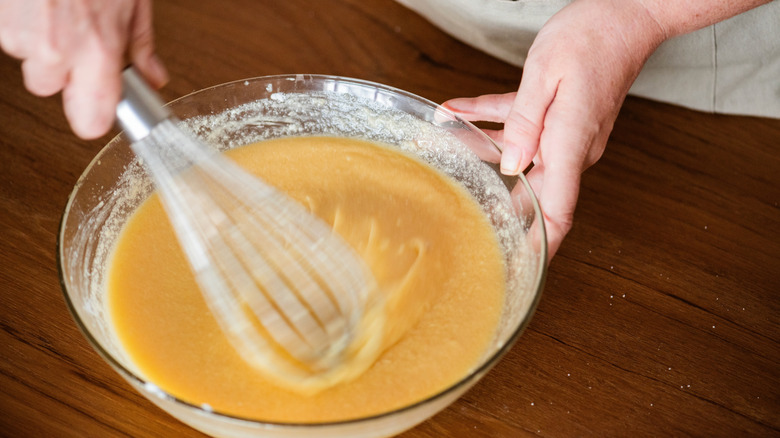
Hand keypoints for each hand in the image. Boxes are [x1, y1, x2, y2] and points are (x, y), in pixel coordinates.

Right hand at [0, 0, 167, 138]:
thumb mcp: (132, 0)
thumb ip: (139, 45)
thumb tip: (153, 78)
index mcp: (96, 50)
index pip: (89, 123)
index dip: (93, 115)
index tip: (99, 103)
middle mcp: (54, 50)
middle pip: (50, 88)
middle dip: (62, 68)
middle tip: (75, 32)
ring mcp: (18, 35)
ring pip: (27, 58)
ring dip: (39, 39)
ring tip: (55, 7)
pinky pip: (8, 34)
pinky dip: (20, 19)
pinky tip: (37, 0)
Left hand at [443, 0, 665, 260]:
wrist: (627, 12)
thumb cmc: (593, 37)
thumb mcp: (547, 75)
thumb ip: (523, 123)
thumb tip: (510, 167)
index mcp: (570, 145)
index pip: (557, 213)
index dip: (538, 247)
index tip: (517, 270)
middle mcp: (570, 148)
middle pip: (528, 192)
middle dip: (492, 206)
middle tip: (461, 223)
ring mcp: (565, 134)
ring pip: (513, 155)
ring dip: (475, 152)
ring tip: (436, 146)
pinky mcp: (558, 116)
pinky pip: (518, 124)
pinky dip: (488, 120)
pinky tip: (454, 112)